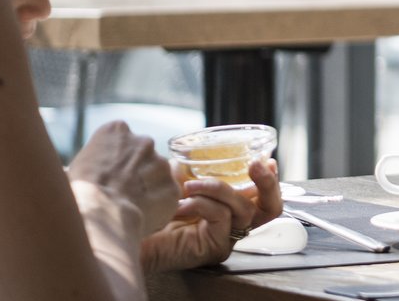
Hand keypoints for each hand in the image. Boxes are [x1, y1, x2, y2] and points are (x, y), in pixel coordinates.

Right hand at [66, 121, 179, 237]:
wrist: (100, 212)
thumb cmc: (80, 191)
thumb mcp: (75, 166)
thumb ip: (91, 161)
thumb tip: (79, 169)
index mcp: (116, 131)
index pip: (120, 139)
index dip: (114, 159)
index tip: (108, 174)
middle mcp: (143, 141)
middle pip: (143, 156)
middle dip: (135, 172)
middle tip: (121, 192)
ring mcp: (161, 163)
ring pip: (157, 176)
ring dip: (148, 189)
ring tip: (129, 207)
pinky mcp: (172, 187)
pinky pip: (166, 198)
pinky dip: (157, 207)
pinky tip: (141, 217)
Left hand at [141, 158, 282, 271]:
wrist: (128, 231)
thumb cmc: (150, 208)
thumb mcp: (176, 180)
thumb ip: (193, 168)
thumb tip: (199, 151)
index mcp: (227, 208)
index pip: (262, 197)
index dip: (269, 179)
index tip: (265, 160)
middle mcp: (232, 225)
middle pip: (271, 209)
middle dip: (267, 183)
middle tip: (255, 164)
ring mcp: (225, 238)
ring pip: (245, 209)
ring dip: (217, 188)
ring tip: (188, 185)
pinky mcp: (214, 247)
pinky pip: (222, 216)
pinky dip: (202, 203)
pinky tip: (181, 203)